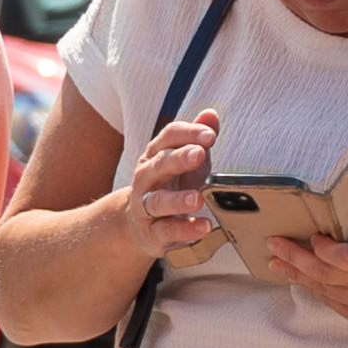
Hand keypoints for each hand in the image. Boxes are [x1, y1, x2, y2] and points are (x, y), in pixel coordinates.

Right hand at [116, 108, 224, 264]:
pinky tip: (203, 227)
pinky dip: (185, 230)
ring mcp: (145, 206)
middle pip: (160, 164)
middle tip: (199, 154)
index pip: (168, 137)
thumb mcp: (184, 160)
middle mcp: (146, 178)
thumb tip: (211, 114)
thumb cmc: (169, 186)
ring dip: (177, 200)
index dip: (188, 133)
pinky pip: (166, 231)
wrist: (137, 224)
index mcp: (155, 155)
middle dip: (179, 159)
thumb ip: (197, 139)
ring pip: (158, 201)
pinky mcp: (152, 233)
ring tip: (197, 199)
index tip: (209, 135)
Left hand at [272, 164, 347, 337]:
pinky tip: (299, 277)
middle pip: (328, 275)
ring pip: (326, 292)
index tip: (313, 237)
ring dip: (298, 274)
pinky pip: (334, 305)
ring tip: (276, 259)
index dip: (325, 251)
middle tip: (274, 242)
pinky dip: (315, 289)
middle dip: (296, 257)